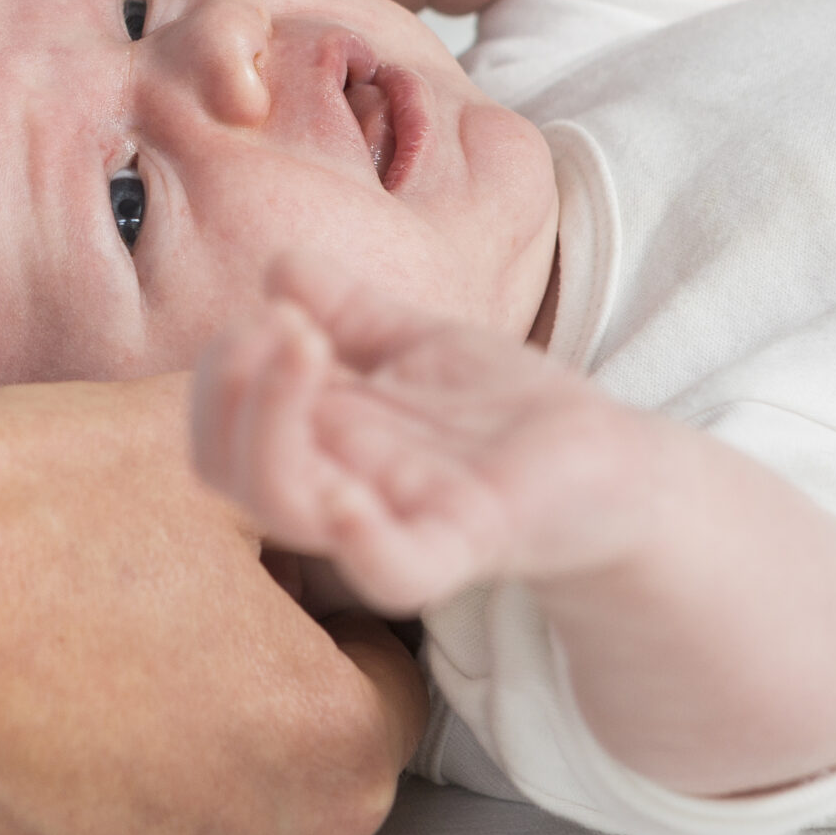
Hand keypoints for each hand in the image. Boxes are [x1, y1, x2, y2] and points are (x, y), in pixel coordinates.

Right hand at [0, 375, 427, 834]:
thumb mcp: (186, 436)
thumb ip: (303, 449)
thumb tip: (342, 436)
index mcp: (327, 755)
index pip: (380, 684)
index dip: (307, 620)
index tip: (219, 584)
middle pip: (287, 790)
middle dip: (234, 717)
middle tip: (119, 630)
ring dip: (143, 799)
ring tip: (39, 697)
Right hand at [193, 258, 662, 616]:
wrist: (615, 465)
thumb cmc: (509, 415)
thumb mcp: (420, 344)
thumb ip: (348, 311)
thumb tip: (279, 264)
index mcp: (325, 442)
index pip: (220, 428)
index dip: (221, 371)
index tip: (275, 308)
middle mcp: (343, 483)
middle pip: (227, 469)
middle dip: (230, 388)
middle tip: (286, 327)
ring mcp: (399, 517)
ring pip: (287, 508)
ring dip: (270, 426)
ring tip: (304, 345)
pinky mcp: (467, 544)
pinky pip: (392, 569)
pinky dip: (360, 539)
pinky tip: (346, 494)